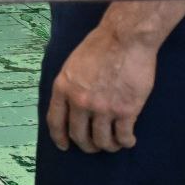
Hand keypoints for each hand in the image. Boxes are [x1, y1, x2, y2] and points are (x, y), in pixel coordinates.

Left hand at [46, 22, 157, 152]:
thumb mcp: (73, 65)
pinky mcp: (126, 111)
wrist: (125, 38)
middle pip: (79, 136)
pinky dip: (126, 142)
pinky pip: (123, 137)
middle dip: (87, 146)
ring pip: (102, 141)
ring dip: (108, 146)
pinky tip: (128, 140)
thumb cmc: (100, 46)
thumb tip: (70, 105)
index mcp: (63, 88)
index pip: (55, 121)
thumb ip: (70, 86)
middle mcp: (79, 102)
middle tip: (94, 146)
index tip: (64, 146)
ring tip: (113, 143)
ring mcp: (103, 108)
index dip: (59, 137)